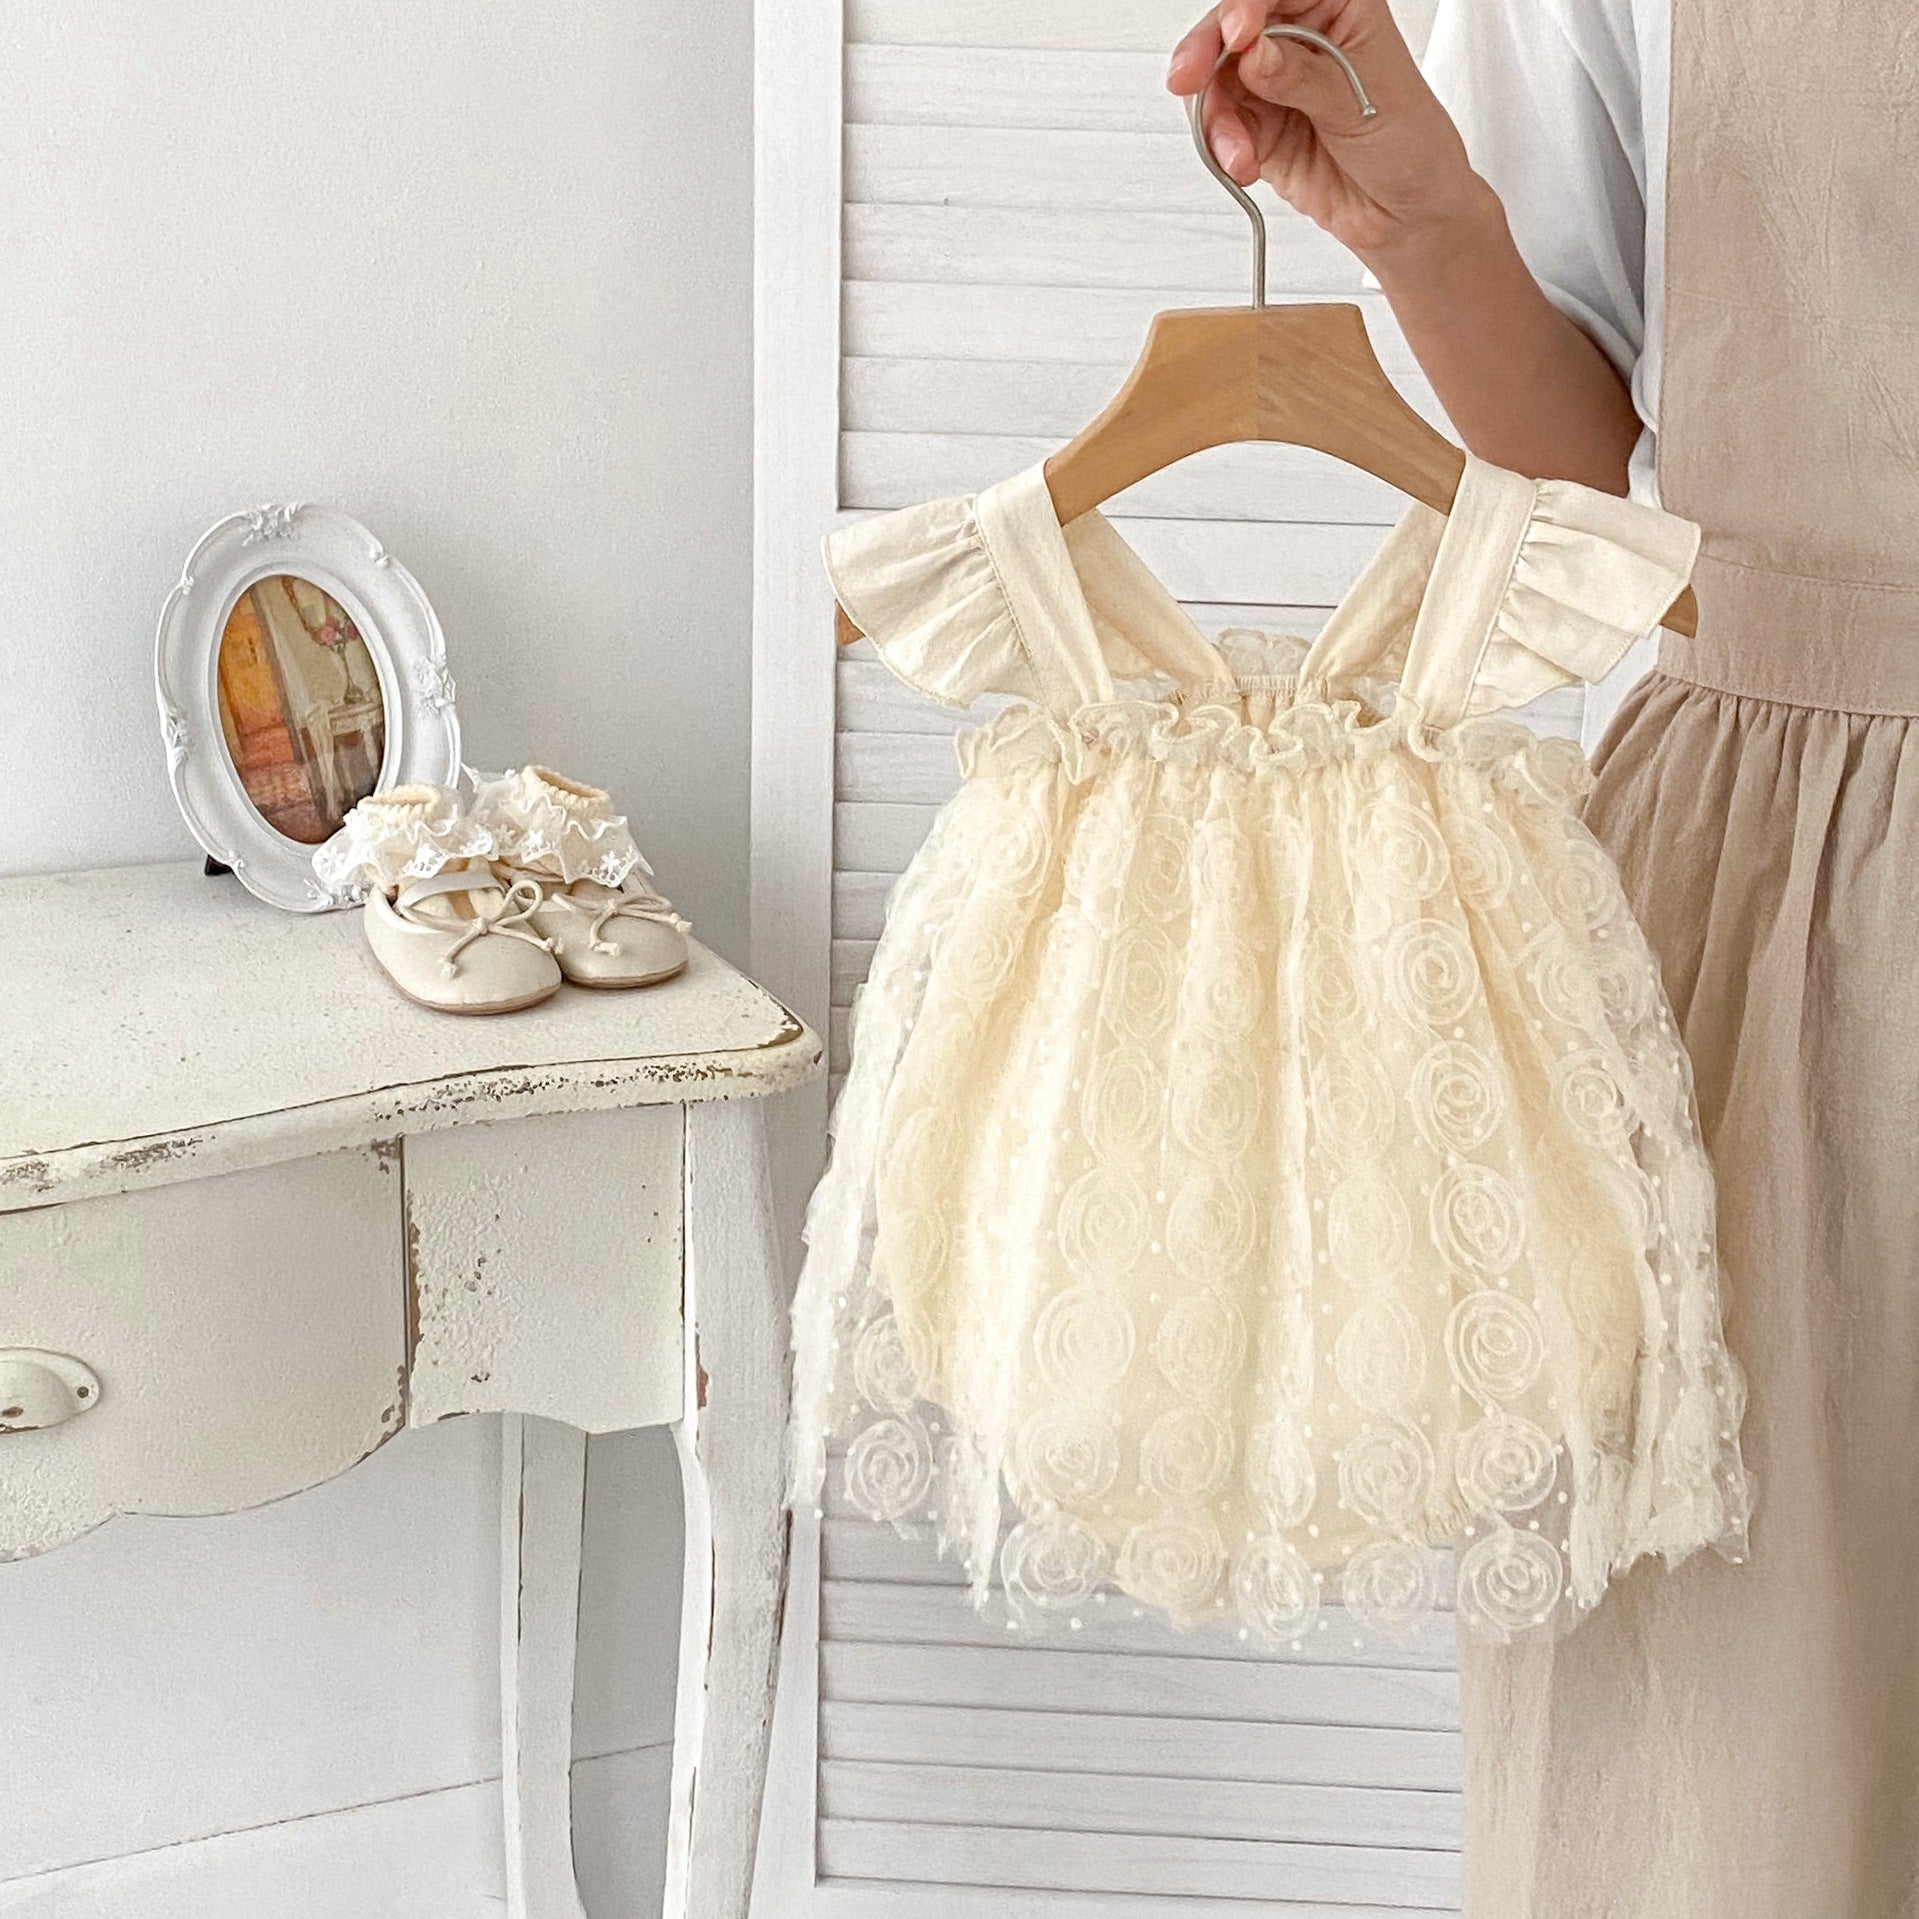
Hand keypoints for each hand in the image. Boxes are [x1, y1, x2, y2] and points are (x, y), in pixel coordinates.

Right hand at [1167, 1, 1482, 263]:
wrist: (1405, 215)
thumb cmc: (1410, 146)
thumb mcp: (1361, 103)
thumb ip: (1303, 76)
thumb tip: (1255, 56)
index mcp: (1340, 8)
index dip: (1248, 6)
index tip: (1239, 34)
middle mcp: (1302, 39)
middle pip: (1232, 30)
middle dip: (1206, 56)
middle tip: (1189, 79)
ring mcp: (1276, 84)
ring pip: (1218, 82)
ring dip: (1216, 120)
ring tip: (1238, 154)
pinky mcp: (1259, 128)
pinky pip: (1221, 128)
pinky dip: (1223, 148)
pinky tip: (1242, 164)